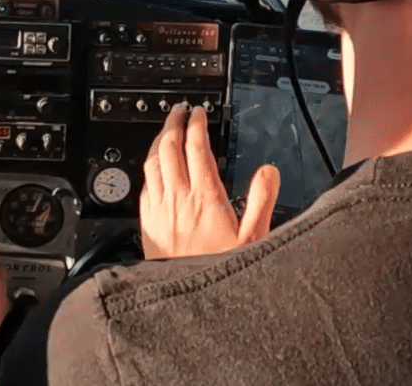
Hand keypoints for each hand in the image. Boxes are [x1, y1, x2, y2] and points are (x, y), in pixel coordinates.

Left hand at [140, 102, 279, 258]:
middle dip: (173, 123)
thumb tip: (268, 172)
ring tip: (164, 131)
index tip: (198, 112)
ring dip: (157, 141)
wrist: (186, 302)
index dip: (196, 124)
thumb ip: (262, 201)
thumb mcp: (254, 240)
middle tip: (178, 110)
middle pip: (168, 147)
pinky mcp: (147, 224)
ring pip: (151, 163)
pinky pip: (144, 186)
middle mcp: (177, 199)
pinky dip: (149, 168)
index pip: (196, 147)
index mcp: (205, 197)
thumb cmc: (220, 272)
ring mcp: (159, 211)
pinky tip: (153, 169)